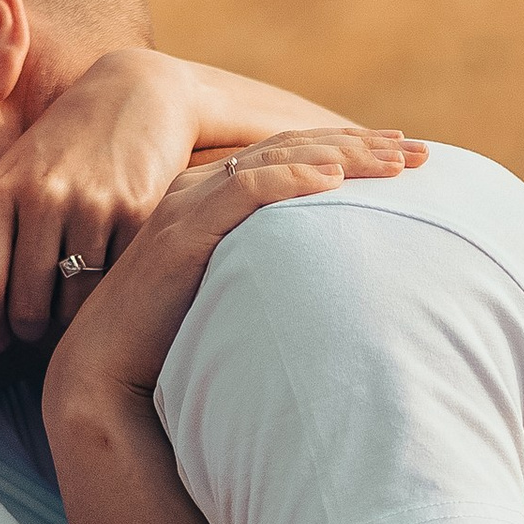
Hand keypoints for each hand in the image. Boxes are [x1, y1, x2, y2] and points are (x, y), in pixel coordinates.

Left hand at [0, 49, 198, 351]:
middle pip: (27, 306)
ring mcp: (92, 203)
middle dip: (30, 329)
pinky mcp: (138, 211)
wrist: (135, 96)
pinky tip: (111, 278)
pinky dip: (112, 294)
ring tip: (74, 298)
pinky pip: (117, 284)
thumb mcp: (14, 188)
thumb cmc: (63, 153)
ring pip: (74, 304)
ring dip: (73, 316)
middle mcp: (41, 196)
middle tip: (38, 326)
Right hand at [46, 125, 427, 405]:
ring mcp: (188, 206)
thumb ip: (272, 282)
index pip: (293, 164)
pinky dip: (290, 180)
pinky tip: (332, 180)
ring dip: (339, 156)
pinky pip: (243, 190)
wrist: (104, 376)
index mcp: (211, 202)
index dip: (351, 155)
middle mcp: (199, 192)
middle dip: (360, 147)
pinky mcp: (181, 231)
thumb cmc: (167, 350)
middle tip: (419, 151)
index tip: (408, 163)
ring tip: (392, 159)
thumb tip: (331, 295)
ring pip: (275, 161)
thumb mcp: (234, 302)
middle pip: (293, 152)